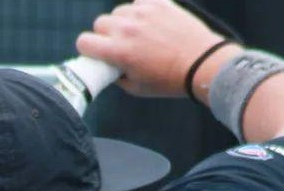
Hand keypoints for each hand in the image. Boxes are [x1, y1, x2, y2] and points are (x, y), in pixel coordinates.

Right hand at [77, 0, 230, 97]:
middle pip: (100, 23)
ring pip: (118, 11)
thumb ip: (117, 76)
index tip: (96, 53)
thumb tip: (109, 68)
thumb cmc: (168, 80)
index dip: (87, 49)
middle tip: (118, 45)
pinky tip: (149, 23)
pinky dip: (140, 10)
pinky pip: (138, 1)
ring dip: (122, 22)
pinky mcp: (158, 2)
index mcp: (118, 52)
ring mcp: (142, 12)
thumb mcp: (136, 88)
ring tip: (137, 34)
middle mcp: (126, 29)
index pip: (84, 41)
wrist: (200, 62)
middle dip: (105, 35)